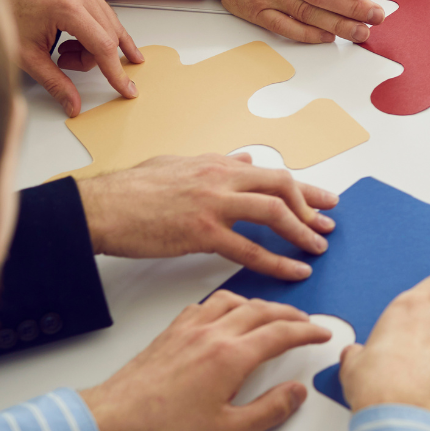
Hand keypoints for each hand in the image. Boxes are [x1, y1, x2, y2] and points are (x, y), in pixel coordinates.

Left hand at [4, 0, 142, 116]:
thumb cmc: (8, 14)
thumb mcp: (28, 55)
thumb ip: (55, 83)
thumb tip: (73, 105)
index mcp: (67, 7)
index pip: (103, 46)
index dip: (116, 72)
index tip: (128, 89)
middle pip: (107, 38)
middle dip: (91, 59)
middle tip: (64, 62)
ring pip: (109, 27)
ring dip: (92, 45)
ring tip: (64, 48)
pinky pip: (103, 15)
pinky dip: (94, 32)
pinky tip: (77, 39)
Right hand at [74, 152, 337, 279]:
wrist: (101, 208)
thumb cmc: (131, 190)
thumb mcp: (177, 164)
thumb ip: (215, 163)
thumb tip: (244, 159)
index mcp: (216, 163)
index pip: (271, 172)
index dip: (303, 187)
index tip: (324, 199)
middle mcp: (220, 178)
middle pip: (281, 185)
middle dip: (310, 205)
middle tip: (328, 224)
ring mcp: (212, 203)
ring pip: (272, 212)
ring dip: (301, 231)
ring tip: (317, 248)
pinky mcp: (201, 232)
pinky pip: (249, 248)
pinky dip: (277, 261)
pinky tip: (294, 272)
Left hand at [79, 292, 332, 430]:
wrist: (116, 419)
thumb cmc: (166, 428)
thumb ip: (270, 410)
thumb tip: (296, 393)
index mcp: (232, 356)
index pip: (281, 333)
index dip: (307, 331)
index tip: (321, 333)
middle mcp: (213, 334)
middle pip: (263, 310)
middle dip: (290, 314)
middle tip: (306, 322)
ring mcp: (190, 328)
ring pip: (235, 300)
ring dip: (260, 304)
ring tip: (272, 314)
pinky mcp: (172, 330)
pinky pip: (207, 304)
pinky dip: (227, 304)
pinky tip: (226, 314)